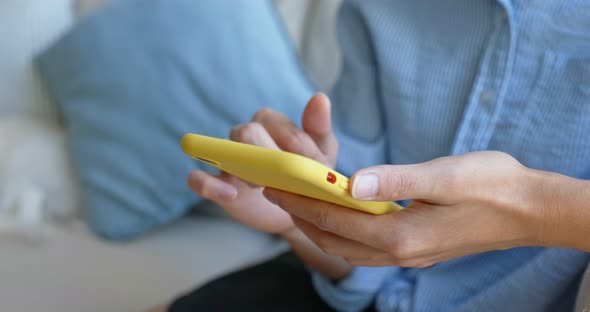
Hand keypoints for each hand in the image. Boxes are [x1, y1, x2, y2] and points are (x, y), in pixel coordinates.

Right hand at [187, 93, 337, 235]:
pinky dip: (208, 185)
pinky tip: (231, 194)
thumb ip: (319, 127)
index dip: (294, 145)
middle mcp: (245, 135)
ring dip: (243, 169)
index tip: (311, 164)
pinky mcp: (215, 185)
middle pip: (247, 132)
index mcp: (271, 123)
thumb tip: (320, 97)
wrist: (297, 210)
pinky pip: (197, 179)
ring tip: (261, 185)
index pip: (275, 123)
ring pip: (222, 149)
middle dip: (267, 155)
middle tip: (286, 176)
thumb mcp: (322, 154)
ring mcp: (227, 160)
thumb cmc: (309, 174)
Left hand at [264, 151, 544, 266]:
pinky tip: (341, 217)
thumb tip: (352, 182)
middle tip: (277, 192)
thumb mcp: (444, 175)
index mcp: (401, 234)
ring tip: (299, 204)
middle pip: (336, 239)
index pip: (336, 220)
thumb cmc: (492, 186)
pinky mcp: (416, 249)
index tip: (276, 185)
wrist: (528, 210)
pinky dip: (344, 233)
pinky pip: (367, 248)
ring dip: (321, 226)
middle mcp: (400, 252)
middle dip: (303, 216)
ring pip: (349, 247)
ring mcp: (408, 255)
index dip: (302, 202)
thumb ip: (396, 180)